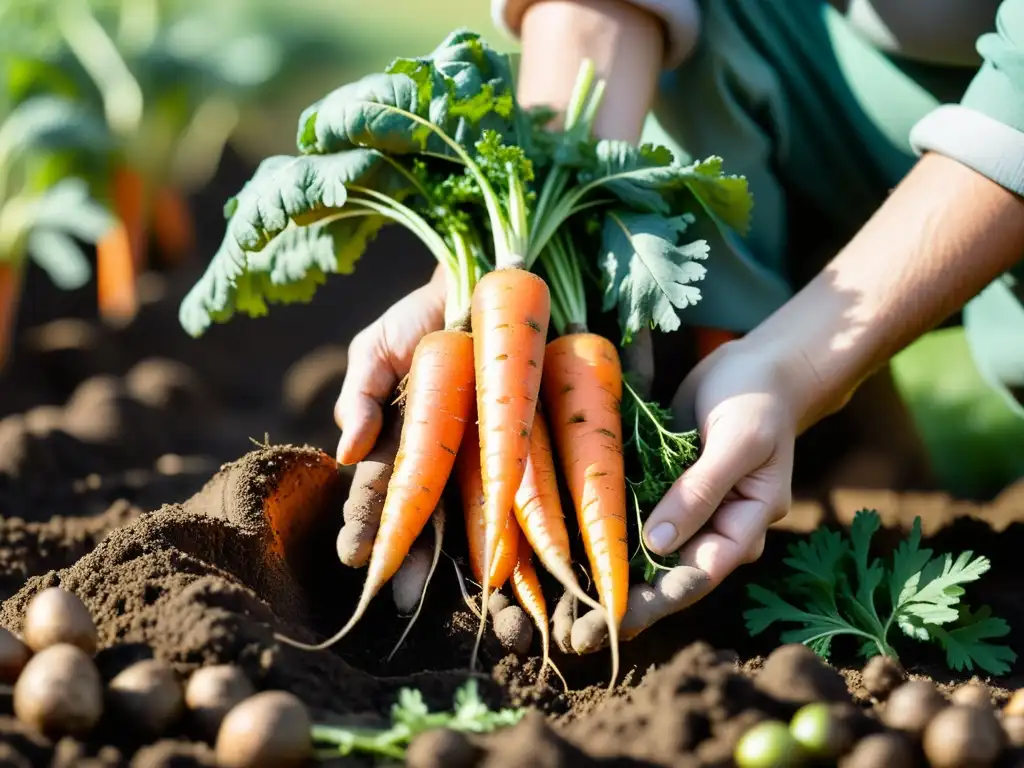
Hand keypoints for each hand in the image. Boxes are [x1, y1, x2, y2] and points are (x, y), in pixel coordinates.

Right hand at [333, 275, 537, 655]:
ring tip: (464, 591)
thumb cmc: (423, 316)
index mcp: (401, 440)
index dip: (368, 525)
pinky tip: (516, 558)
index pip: (381, 493)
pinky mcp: (528, 443)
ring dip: (466, 555)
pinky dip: (524, 523)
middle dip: (414, 557)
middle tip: (402, 597)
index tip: (356, 556)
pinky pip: (524, 487)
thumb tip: (346, 451)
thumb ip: (360, 392)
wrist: (488, 278)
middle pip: (427, 516)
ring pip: (474, 513)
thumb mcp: (378, 346)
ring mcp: (484, 453)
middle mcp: (444, 457)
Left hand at [563, 335, 802, 653]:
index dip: (657, 601)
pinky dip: (607, 533)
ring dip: (611, 573)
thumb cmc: (757, 400)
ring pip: (645, 553)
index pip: (698, 575)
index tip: (615, 618)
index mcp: (744, 526)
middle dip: (627, 601)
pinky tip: (570, 550)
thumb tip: (658, 544)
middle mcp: (715, 528)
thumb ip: (702, 490)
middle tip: (578, 630)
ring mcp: (688, 511)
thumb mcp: (738, 442)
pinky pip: (633, 517)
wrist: (757, 366)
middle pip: (667, 575)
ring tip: (565, 602)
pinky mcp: (664, 489)